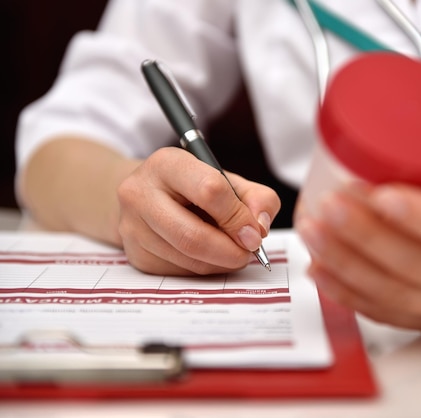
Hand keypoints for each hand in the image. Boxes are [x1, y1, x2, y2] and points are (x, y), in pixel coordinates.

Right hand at [117, 147, 279, 275]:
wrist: (145, 197)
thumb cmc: (193, 187)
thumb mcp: (227, 179)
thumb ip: (256, 198)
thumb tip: (260, 228)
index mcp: (167, 164)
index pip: (210, 190)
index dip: (238, 217)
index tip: (255, 233)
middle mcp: (140, 193)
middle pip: (193, 236)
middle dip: (231, 251)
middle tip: (249, 253)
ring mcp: (132, 227)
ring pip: (189, 259)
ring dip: (221, 263)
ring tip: (233, 251)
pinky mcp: (136, 255)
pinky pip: (181, 272)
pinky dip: (205, 269)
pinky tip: (209, 255)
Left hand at [295, 149, 420, 334]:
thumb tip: (386, 136)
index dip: (417, 216)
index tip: (376, 192)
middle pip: (417, 266)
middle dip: (363, 236)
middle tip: (328, 207)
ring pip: (394, 294)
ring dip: (345, 265)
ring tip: (314, 234)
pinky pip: (386, 313)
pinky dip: (346, 292)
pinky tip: (321, 269)